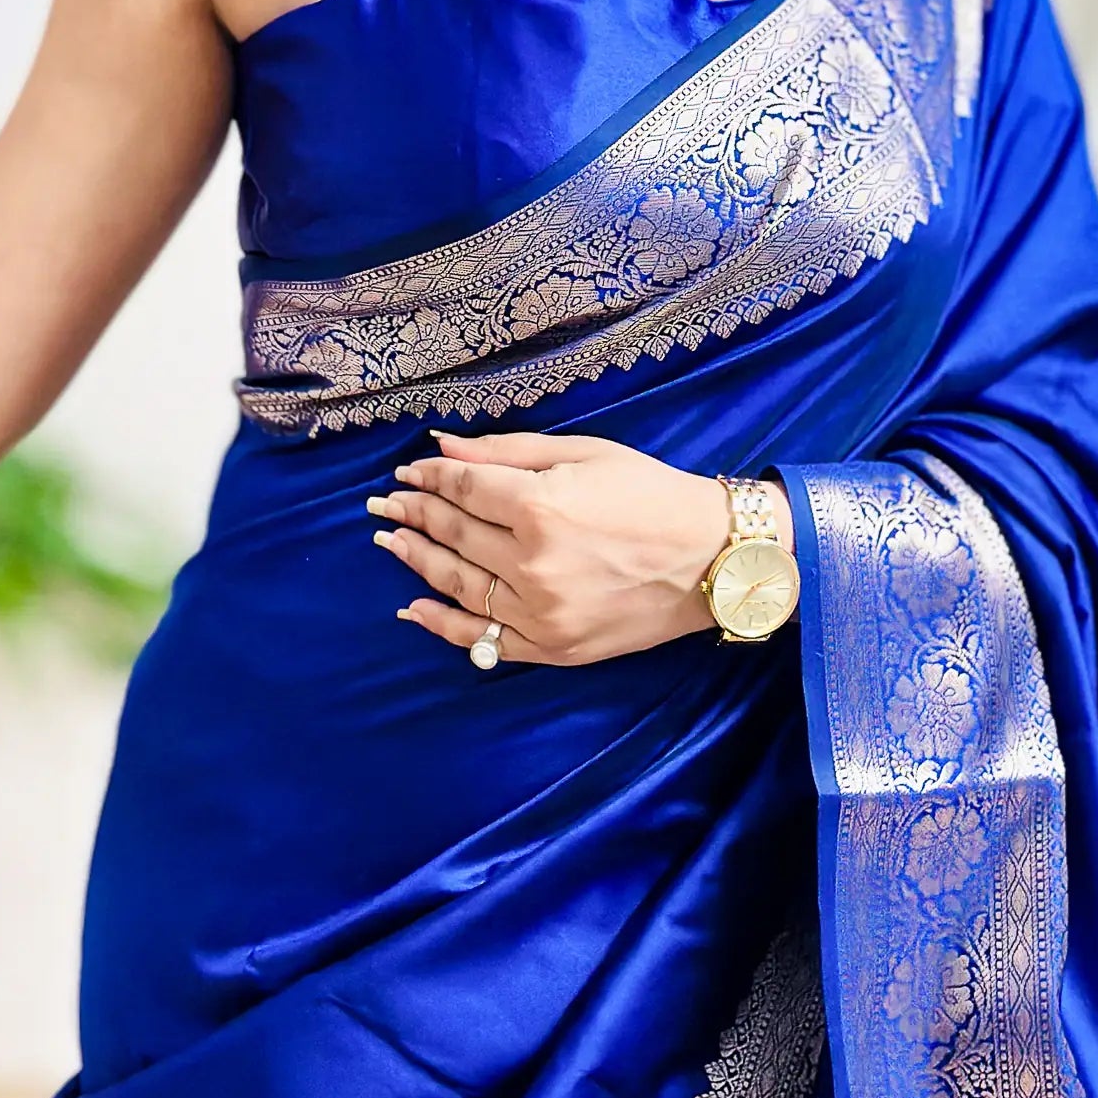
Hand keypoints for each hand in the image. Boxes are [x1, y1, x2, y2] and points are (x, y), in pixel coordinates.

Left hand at [366, 429, 792, 665]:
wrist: (713, 558)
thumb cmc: (653, 494)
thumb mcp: (585, 454)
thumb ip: (508, 453)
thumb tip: (443, 450)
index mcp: (542, 508)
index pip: (463, 491)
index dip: (429, 480)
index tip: (407, 473)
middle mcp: (534, 564)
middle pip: (454, 536)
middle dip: (413, 515)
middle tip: (384, 504)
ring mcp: (542, 612)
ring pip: (458, 587)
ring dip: (417, 562)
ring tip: (390, 543)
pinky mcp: (554, 647)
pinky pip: (484, 640)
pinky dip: (444, 625)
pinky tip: (413, 609)